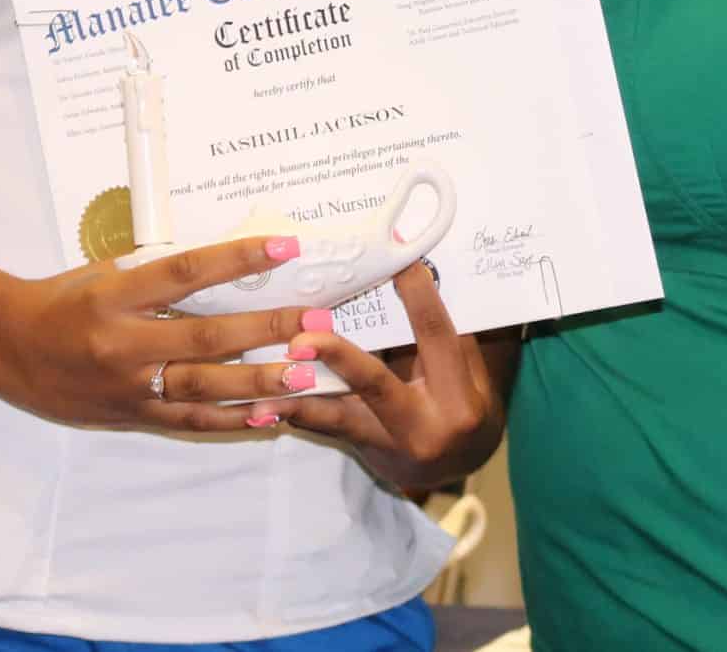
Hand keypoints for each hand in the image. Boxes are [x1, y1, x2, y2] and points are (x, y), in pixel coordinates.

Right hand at [0, 235, 328, 433]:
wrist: (7, 347)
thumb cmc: (62, 300)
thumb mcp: (106, 273)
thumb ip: (158, 273)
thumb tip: (227, 264)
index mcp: (117, 295)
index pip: (186, 272)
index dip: (238, 259)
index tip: (287, 248)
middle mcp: (124, 343)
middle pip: (207, 337)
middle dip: (267, 329)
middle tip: (317, 323)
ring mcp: (128, 386)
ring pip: (204, 387)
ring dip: (260, 382)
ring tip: (306, 375)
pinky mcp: (130, 417)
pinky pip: (188, 420)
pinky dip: (231, 420)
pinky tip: (270, 416)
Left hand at [240, 263, 504, 491]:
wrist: (461, 465)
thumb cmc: (464, 402)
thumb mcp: (468, 371)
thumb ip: (441, 333)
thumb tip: (413, 271)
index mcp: (458, 397)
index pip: (436, 336)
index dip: (418, 296)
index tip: (397, 260)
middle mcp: (423, 425)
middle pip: (374, 383)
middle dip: (337, 357)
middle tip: (301, 338)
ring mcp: (390, 445)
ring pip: (338, 416)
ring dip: (296, 400)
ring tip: (259, 395)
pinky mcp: (364, 452)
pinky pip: (326, 429)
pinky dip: (296, 414)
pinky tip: (260, 408)